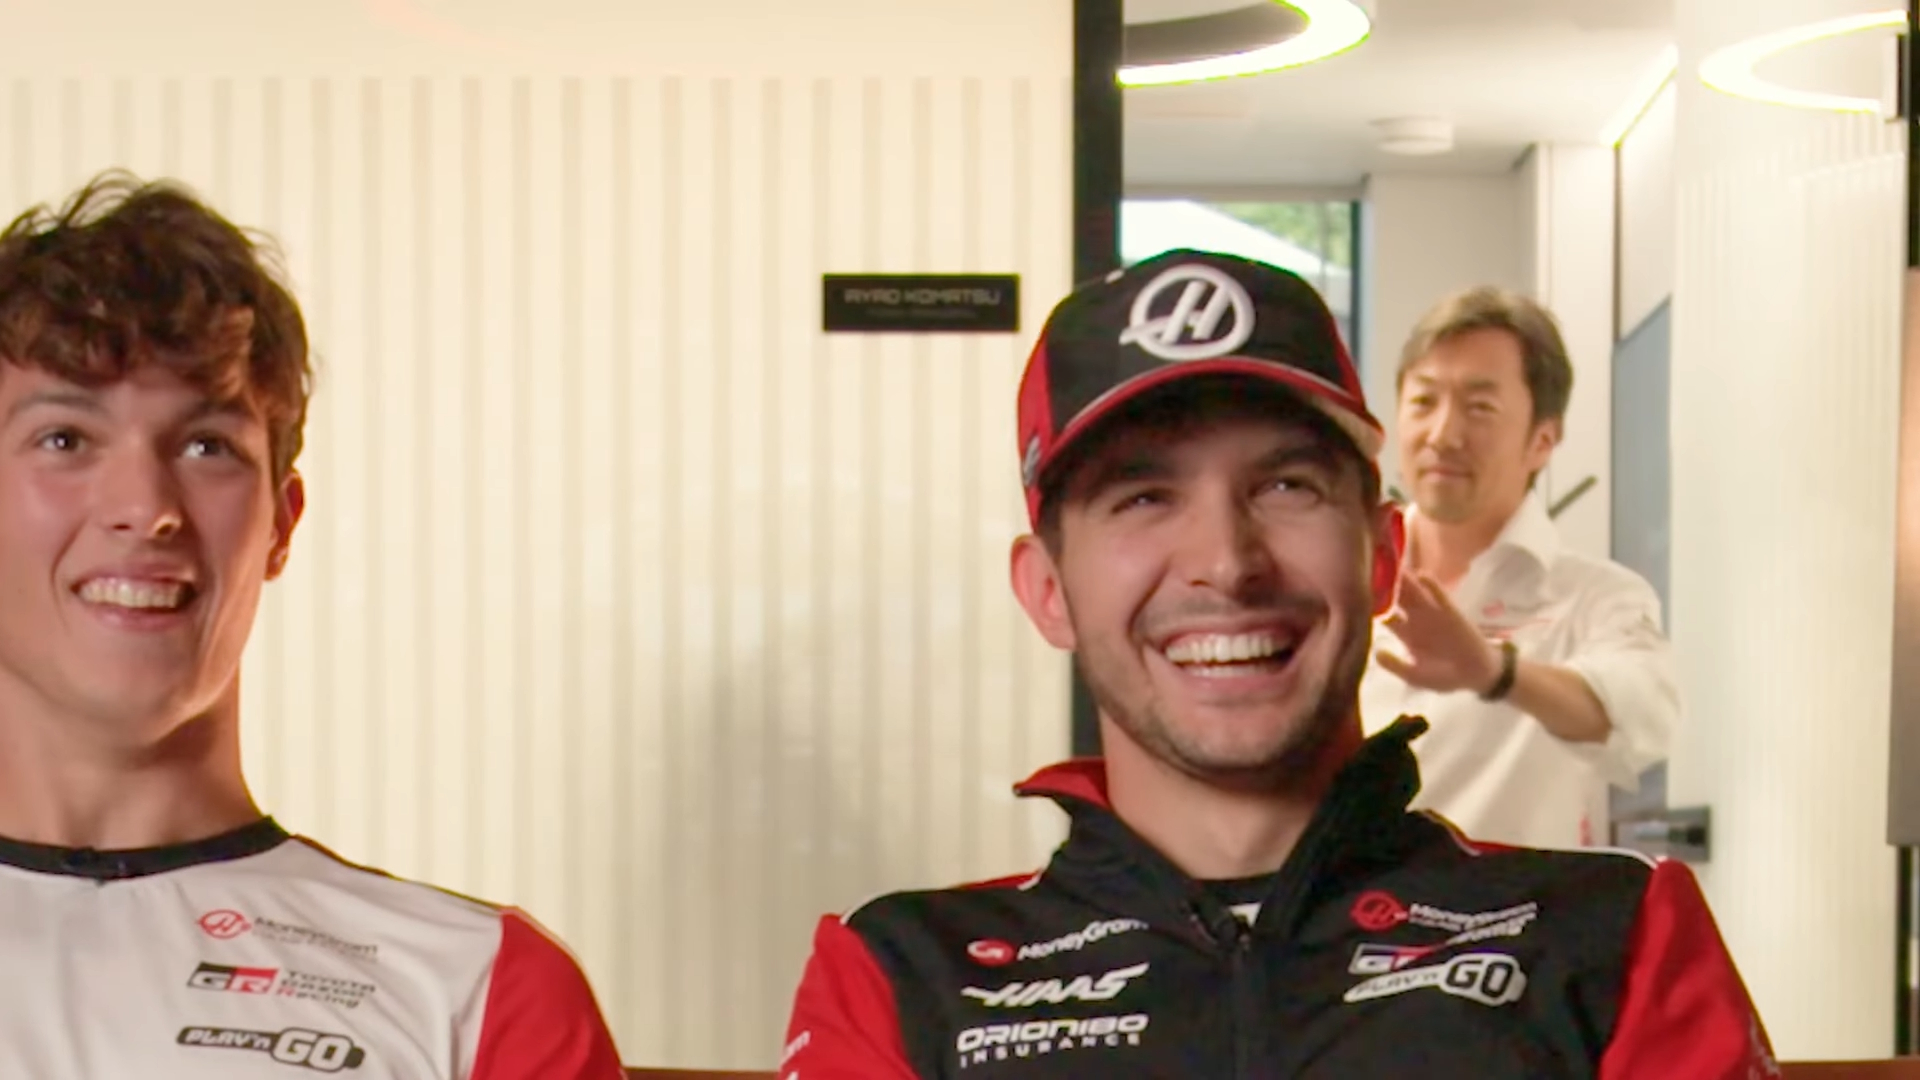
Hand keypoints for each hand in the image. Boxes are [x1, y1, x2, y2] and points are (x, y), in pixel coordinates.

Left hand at [1374, 574, 1502, 694]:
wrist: (1477, 674)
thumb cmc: (1443, 677)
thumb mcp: (1416, 676)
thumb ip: (1396, 666)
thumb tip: (1375, 653)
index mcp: (1403, 633)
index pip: (1382, 613)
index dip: (1368, 604)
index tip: (1351, 594)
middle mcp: (1414, 618)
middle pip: (1395, 597)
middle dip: (1383, 584)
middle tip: (1368, 568)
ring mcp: (1432, 612)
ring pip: (1415, 593)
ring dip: (1404, 580)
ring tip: (1390, 565)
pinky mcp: (1451, 611)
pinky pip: (1440, 596)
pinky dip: (1433, 586)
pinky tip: (1422, 576)